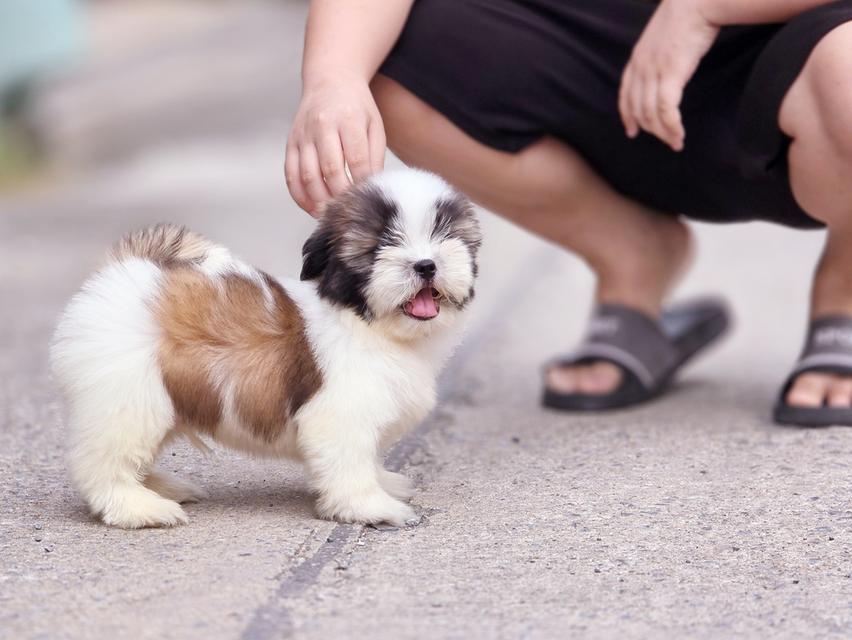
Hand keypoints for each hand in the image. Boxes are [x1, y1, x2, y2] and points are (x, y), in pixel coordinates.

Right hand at [285, 74, 385, 215]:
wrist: (329, 81)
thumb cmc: (356, 106)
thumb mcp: (374, 126)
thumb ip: (375, 157)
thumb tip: (370, 187)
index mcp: (348, 119)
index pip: (356, 159)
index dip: (361, 183)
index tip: (367, 197)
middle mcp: (322, 125)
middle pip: (330, 169)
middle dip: (341, 195)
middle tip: (350, 212)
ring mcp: (303, 135)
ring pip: (307, 175)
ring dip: (319, 199)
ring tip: (331, 214)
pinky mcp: (291, 143)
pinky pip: (290, 174)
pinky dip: (299, 195)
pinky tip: (311, 207)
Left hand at [618, 0, 719, 150]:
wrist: (698, 0)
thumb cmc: (689, 15)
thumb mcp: (664, 37)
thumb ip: (659, 54)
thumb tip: (669, 66)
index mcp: (637, 58)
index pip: (625, 95)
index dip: (627, 116)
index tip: (632, 131)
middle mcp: (641, 67)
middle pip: (638, 109)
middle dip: (651, 129)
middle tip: (666, 141)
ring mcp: (654, 71)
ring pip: (651, 113)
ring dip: (663, 133)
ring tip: (675, 142)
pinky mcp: (671, 73)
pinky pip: (666, 109)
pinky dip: (671, 126)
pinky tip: (678, 135)